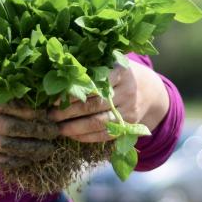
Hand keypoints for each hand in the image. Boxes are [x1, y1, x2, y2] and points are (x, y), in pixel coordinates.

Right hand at [0, 79, 59, 167]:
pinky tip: (28, 160)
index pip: (10, 105)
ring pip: (5, 146)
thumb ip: (1, 78)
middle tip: (55, 132)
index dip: (31, 111)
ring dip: (30, 150)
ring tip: (48, 149)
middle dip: (37, 132)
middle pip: (11, 127)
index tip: (48, 113)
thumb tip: (34, 74)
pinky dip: (13, 162)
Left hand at [50, 59, 168, 142]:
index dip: (74, 93)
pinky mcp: (129, 126)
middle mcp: (128, 91)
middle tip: (50, 115)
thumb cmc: (120, 74)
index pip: (94, 84)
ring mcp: (130, 110)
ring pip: (99, 122)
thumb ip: (92, 69)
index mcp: (122, 72)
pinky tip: (72, 135)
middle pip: (94, 105)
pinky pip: (105, 135)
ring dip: (75, 127)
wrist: (150, 90)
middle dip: (69, 112)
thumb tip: (60, 75)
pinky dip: (87, 137)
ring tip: (58, 128)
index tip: (55, 99)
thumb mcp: (112, 64)